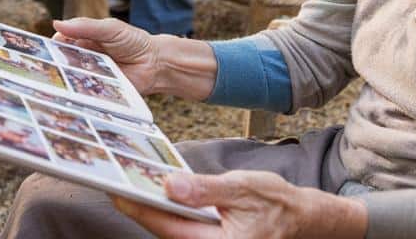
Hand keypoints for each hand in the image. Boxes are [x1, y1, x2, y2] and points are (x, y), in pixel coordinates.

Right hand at [52, 18, 163, 94]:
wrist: (155, 64)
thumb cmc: (133, 41)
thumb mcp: (110, 29)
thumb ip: (86, 27)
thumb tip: (57, 23)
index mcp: (82, 40)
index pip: (59, 43)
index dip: (49, 47)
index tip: (39, 52)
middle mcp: (83, 59)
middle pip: (62, 63)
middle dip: (54, 67)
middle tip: (44, 71)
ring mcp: (90, 76)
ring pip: (71, 80)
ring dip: (65, 81)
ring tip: (57, 85)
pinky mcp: (98, 92)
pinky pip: (84, 94)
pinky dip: (79, 95)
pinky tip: (74, 96)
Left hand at [112, 170, 366, 238]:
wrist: (297, 217)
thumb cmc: (274, 202)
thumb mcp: (242, 187)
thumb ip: (205, 190)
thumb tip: (170, 186)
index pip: (170, 227)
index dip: (142, 209)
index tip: (119, 192)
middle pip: (164, 231)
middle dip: (142, 208)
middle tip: (117, 182)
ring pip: (170, 231)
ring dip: (152, 210)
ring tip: (131, 184)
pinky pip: (179, 230)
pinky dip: (166, 213)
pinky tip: (156, 194)